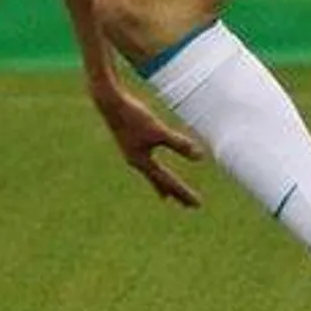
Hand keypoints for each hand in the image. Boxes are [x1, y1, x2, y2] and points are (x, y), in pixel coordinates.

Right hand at [93, 84, 204, 207]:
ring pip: (150, 174)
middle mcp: (136, 162)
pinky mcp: (130, 144)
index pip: (168, 181)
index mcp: (142, 161)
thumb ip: (178, 144)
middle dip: (175, 193)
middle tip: (188, 206)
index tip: (196, 205)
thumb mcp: (158, 130)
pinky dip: (153, 170)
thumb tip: (200, 158)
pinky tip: (151, 167)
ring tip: (166, 196)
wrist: (109, 103)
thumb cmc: (134, 116)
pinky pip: (145, 164)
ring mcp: (132, 154)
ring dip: (161, 184)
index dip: (184, 192)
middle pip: (159, 182)